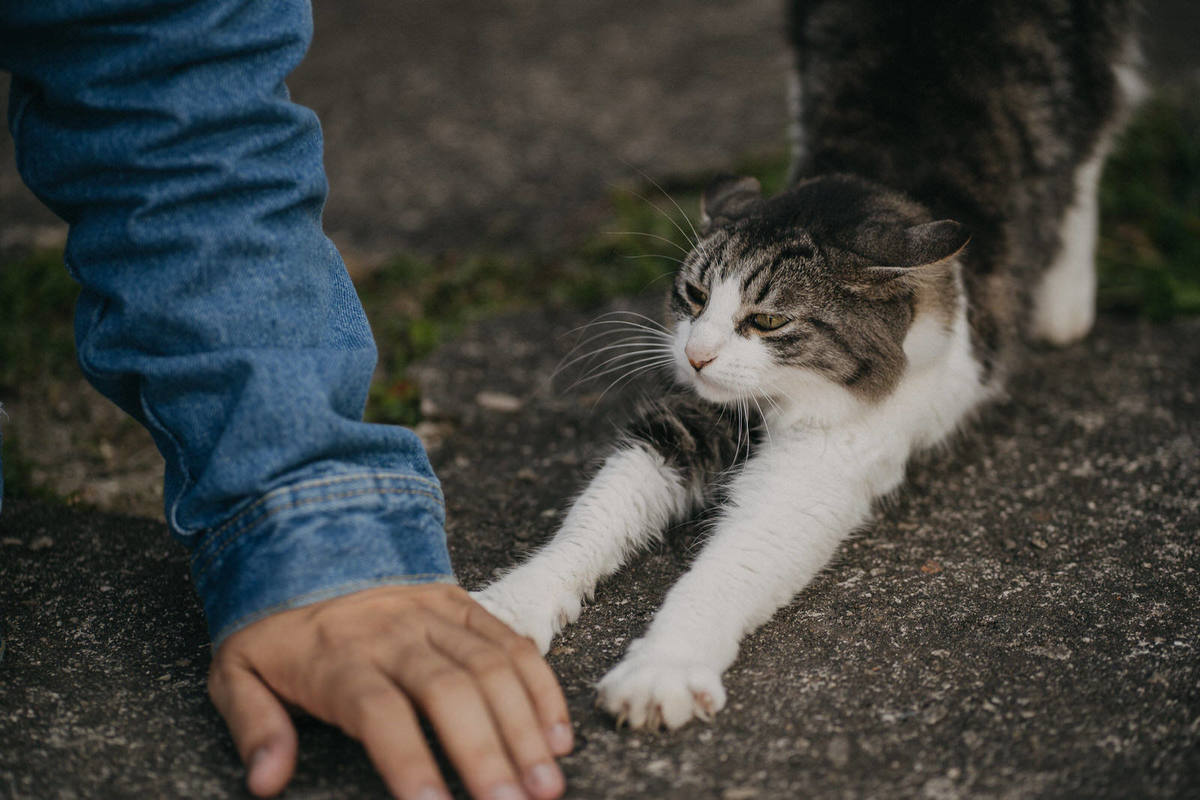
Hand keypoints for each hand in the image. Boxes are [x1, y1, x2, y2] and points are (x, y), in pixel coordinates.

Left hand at [207, 583, 573, 799]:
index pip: (379, 711)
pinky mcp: (466, 603)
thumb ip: (253, 726)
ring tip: (547, 784)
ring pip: (491, 668)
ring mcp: (437, 614)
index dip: (409, 760)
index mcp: (338, 658)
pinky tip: (557, 734)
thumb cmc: (278, 624)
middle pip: (449, 691)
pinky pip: (512, 643)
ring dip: (525, 727)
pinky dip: (540, 688)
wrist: (310, 537)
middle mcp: (395, 634)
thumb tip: (266, 781)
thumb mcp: (237, 672)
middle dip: (485, 753)